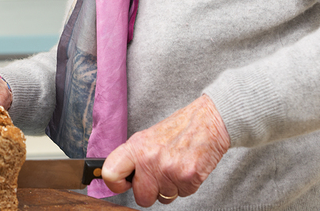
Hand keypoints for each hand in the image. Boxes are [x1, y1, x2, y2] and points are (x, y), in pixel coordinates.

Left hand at [100, 94, 230, 205]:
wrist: (208, 121)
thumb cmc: (179, 128)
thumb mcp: (148, 137)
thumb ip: (135, 157)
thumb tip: (122, 176)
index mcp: (136, 147)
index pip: (110, 174)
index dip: (116, 184)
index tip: (123, 184)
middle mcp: (149, 159)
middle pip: (141, 197)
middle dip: (150, 192)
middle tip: (158, 176)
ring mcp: (168, 171)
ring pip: (163, 198)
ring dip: (170, 188)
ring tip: (176, 166)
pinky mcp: (188, 178)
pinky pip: (182, 195)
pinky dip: (186, 186)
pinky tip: (187, 167)